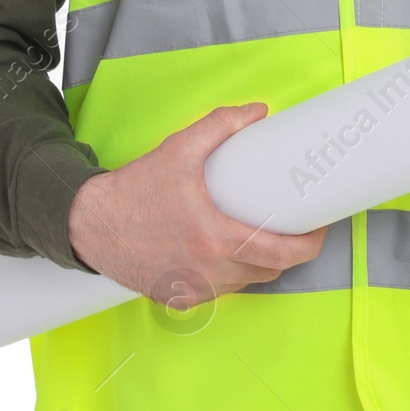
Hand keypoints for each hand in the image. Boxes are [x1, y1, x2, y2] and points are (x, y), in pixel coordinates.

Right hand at [66, 102, 327, 308]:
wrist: (90, 224)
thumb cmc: (136, 188)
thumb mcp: (180, 148)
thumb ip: (221, 125)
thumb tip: (258, 111)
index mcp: (215, 238)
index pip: (279, 252)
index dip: (309, 245)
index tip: (319, 229)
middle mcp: (207, 272)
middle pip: (269, 271)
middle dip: (291, 253)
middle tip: (298, 231)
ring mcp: (192, 290)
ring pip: (246, 282)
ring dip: (260, 263)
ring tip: (265, 236)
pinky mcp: (178, 298)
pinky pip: (219, 291)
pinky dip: (231, 274)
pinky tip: (229, 253)